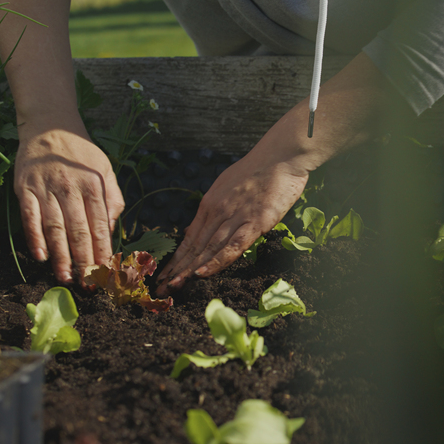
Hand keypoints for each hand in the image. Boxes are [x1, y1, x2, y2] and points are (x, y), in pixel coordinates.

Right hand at [15, 125, 124, 282]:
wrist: (49, 126)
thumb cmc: (81, 153)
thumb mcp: (105, 169)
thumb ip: (112, 198)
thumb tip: (110, 229)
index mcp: (93, 185)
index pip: (99, 225)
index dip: (102, 251)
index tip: (106, 272)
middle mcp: (70, 187)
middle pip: (78, 230)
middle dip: (83, 260)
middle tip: (87, 283)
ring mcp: (45, 188)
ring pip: (54, 228)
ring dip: (60, 256)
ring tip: (65, 277)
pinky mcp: (25, 188)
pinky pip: (29, 217)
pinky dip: (34, 238)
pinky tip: (41, 256)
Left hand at [155, 52, 398, 292]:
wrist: (280, 156)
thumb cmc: (258, 170)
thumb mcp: (228, 185)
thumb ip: (217, 207)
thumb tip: (204, 225)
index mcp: (210, 203)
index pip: (190, 236)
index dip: (178, 257)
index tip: (166, 273)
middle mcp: (218, 210)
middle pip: (194, 245)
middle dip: (178, 268)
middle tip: (163, 287)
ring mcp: (235, 216)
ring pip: (208, 247)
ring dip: (190, 268)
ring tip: (175, 285)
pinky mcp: (255, 222)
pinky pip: (232, 245)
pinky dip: (216, 260)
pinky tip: (203, 273)